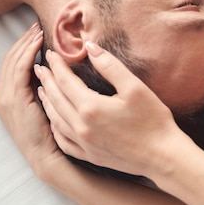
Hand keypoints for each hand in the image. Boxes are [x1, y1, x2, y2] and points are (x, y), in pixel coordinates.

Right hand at [0, 23, 62, 179]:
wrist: (46, 154)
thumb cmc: (51, 130)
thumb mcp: (44, 104)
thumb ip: (44, 86)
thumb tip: (54, 66)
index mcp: (6, 96)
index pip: (12, 63)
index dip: (24, 45)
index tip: (37, 30)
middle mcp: (1, 95)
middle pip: (10, 58)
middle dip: (24, 39)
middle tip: (38, 23)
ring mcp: (5, 97)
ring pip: (14, 61)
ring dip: (27, 43)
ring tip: (40, 29)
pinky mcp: (13, 99)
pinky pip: (20, 70)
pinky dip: (29, 54)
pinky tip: (40, 44)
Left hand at [35, 42, 182, 178]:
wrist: (163, 156)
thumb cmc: (153, 120)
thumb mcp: (134, 87)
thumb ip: (110, 66)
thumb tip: (90, 48)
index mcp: (91, 107)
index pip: (66, 82)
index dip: (57, 66)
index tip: (51, 54)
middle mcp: (81, 127)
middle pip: (56, 99)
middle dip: (47, 81)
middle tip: (40, 67)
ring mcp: (84, 144)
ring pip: (56, 120)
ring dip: (47, 103)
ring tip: (42, 90)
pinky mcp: (90, 155)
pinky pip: (63, 141)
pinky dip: (55, 127)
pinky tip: (55, 121)